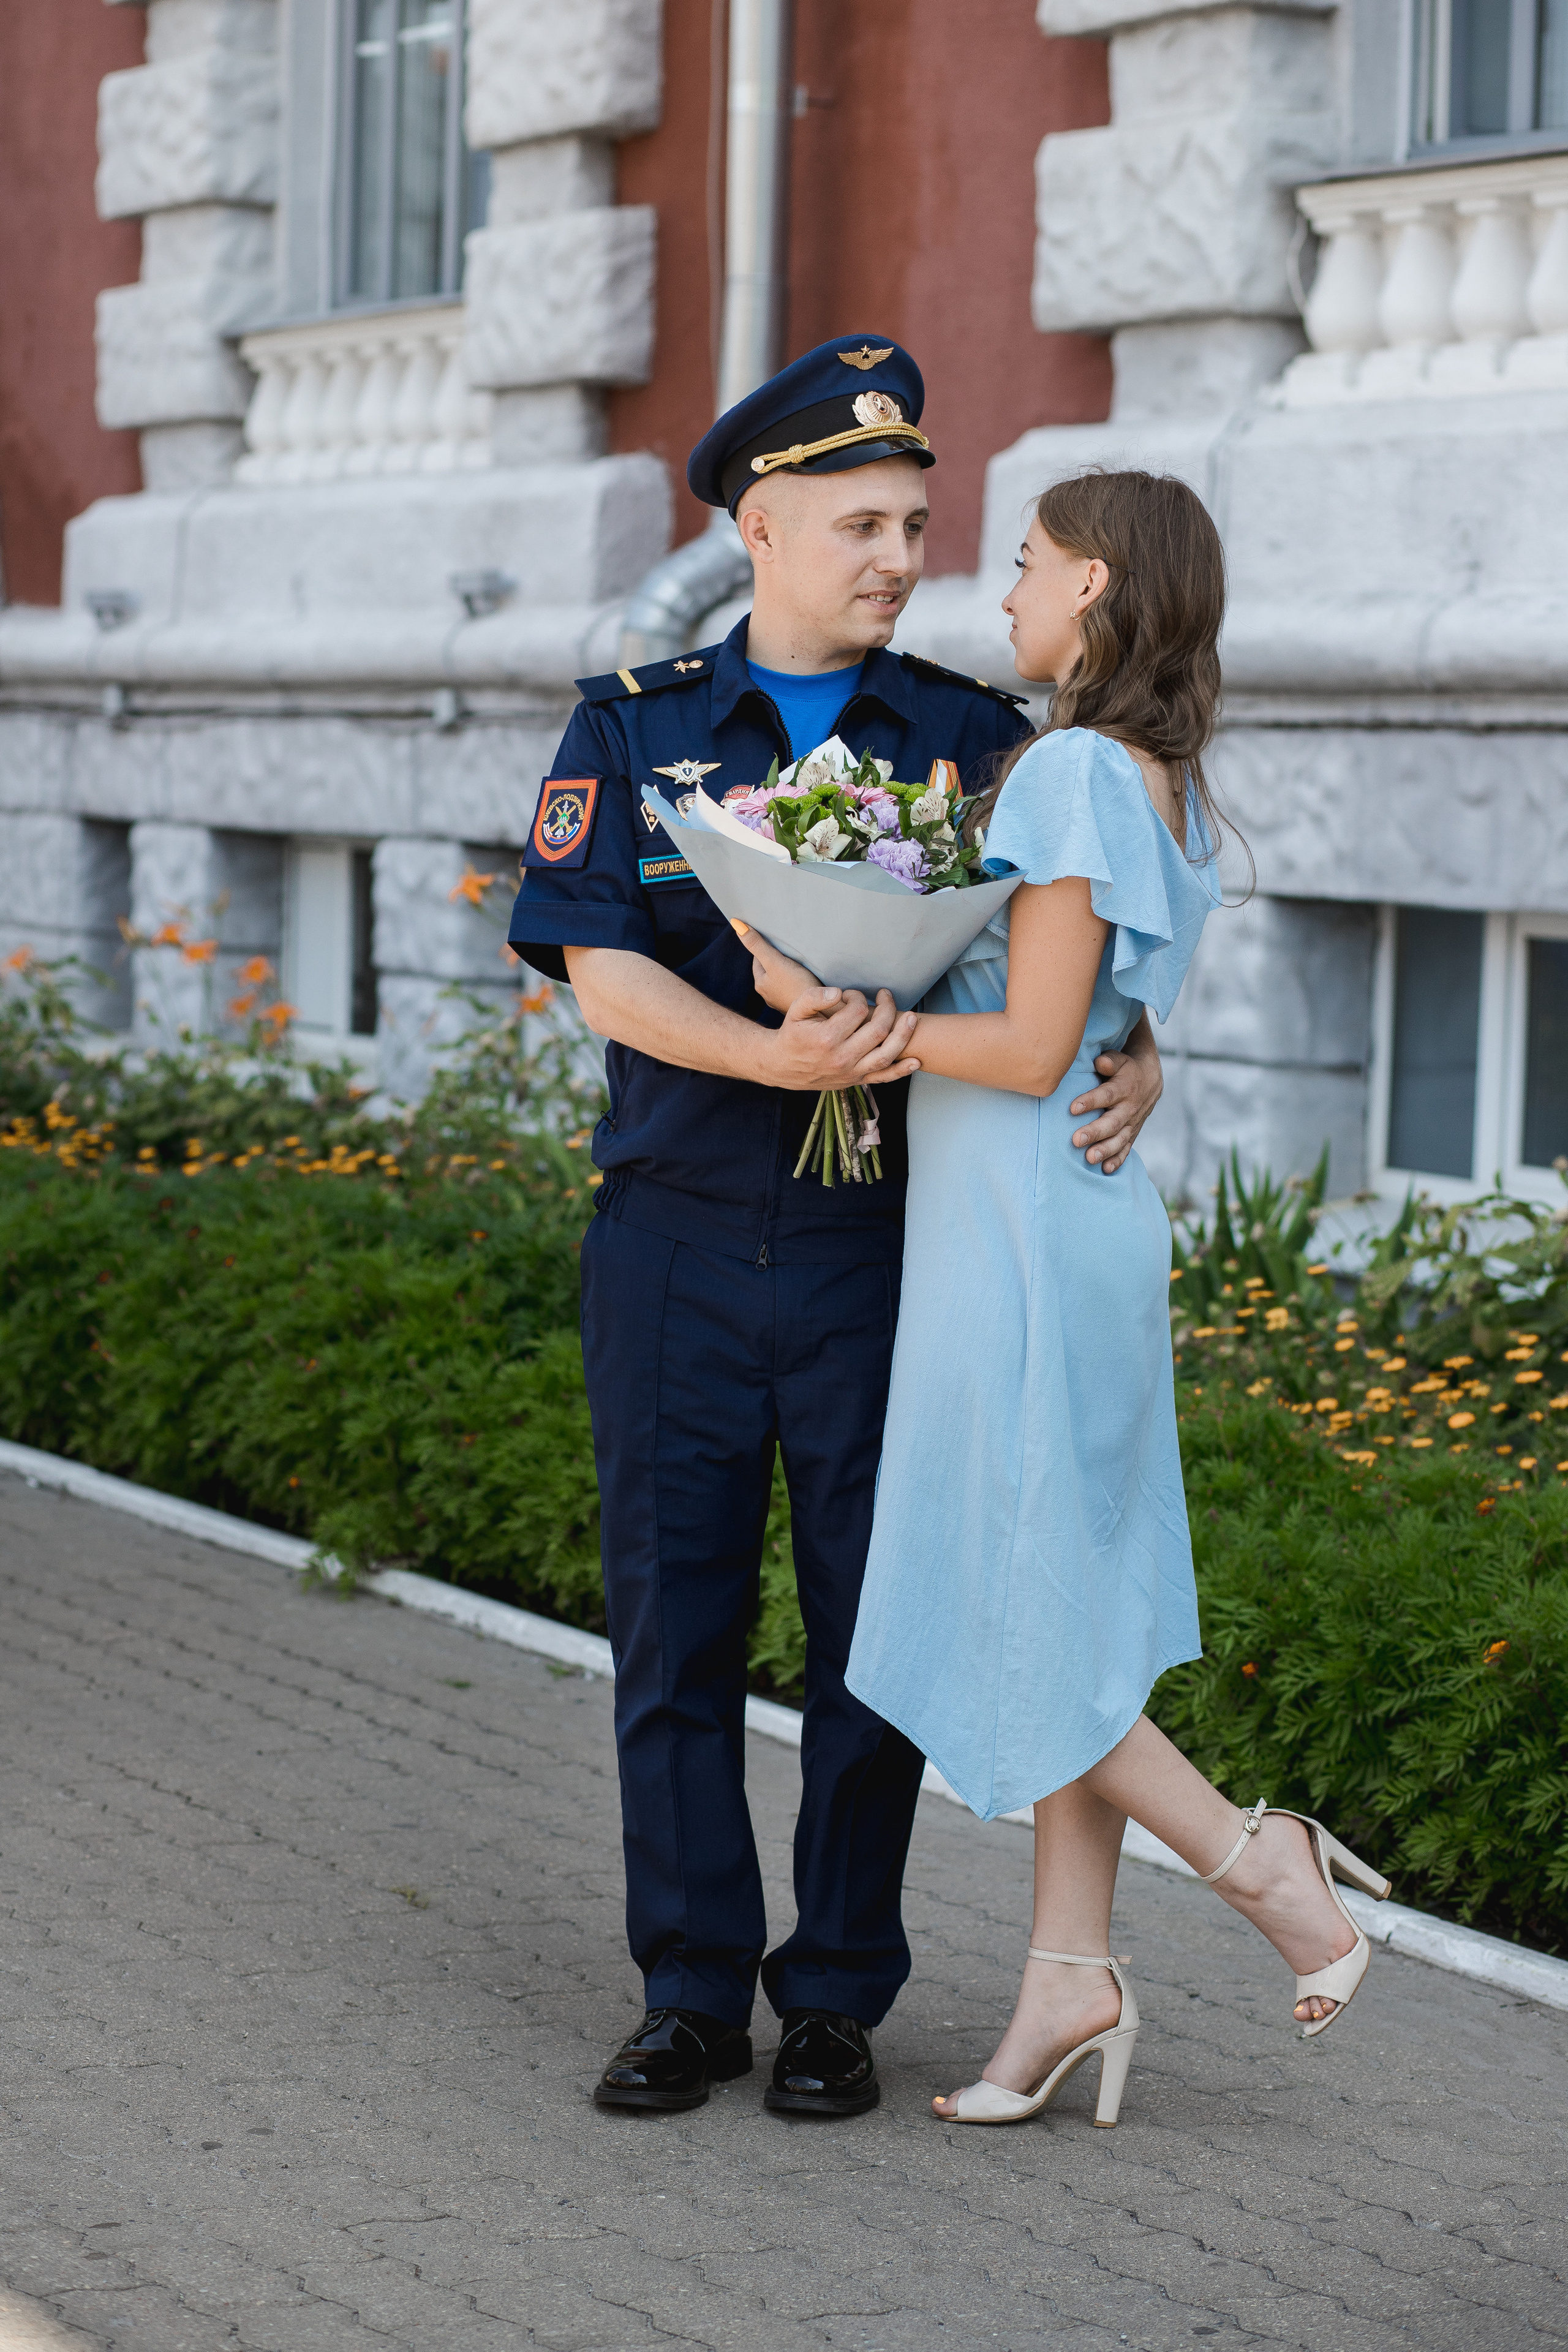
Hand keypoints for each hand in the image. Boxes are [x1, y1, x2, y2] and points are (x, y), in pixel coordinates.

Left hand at [732, 921, 819, 1014]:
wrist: (822, 1011)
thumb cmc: (797, 985)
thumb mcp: (775, 961)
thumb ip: (757, 944)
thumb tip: (736, 924)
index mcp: (760, 984)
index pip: (757, 960)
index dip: (765, 947)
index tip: (775, 940)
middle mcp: (768, 995)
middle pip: (769, 969)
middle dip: (776, 959)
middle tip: (788, 949)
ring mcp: (783, 1000)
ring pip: (782, 978)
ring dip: (788, 970)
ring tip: (799, 962)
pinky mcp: (797, 1003)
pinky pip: (793, 987)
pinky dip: (798, 980)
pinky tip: (807, 977)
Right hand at [761, 983, 920, 1092]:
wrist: (782, 1066)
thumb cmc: (792, 1034)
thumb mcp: (795, 1011)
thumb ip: (814, 997)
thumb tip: (839, 992)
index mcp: (826, 1038)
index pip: (857, 1011)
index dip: (858, 997)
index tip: (851, 995)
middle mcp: (842, 1057)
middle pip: (878, 1029)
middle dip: (887, 1008)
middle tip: (885, 995)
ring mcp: (851, 1071)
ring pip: (886, 1054)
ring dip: (903, 1035)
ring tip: (911, 1018)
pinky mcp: (856, 1080)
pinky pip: (883, 1078)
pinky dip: (902, 1071)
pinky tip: (916, 1061)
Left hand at [1069, 1040, 1162, 1173]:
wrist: (1150, 1080)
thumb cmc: (1125, 1069)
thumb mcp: (1120, 1060)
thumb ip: (1110, 1062)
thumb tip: (1100, 1062)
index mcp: (1124, 1088)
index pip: (1107, 1095)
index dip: (1090, 1101)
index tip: (1072, 1108)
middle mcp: (1129, 1108)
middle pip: (1112, 1122)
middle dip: (1095, 1132)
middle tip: (1076, 1140)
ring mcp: (1132, 1123)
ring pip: (1119, 1139)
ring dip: (1105, 1150)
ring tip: (1089, 1158)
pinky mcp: (1132, 1134)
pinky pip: (1126, 1148)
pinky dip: (1118, 1160)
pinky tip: (1106, 1169)